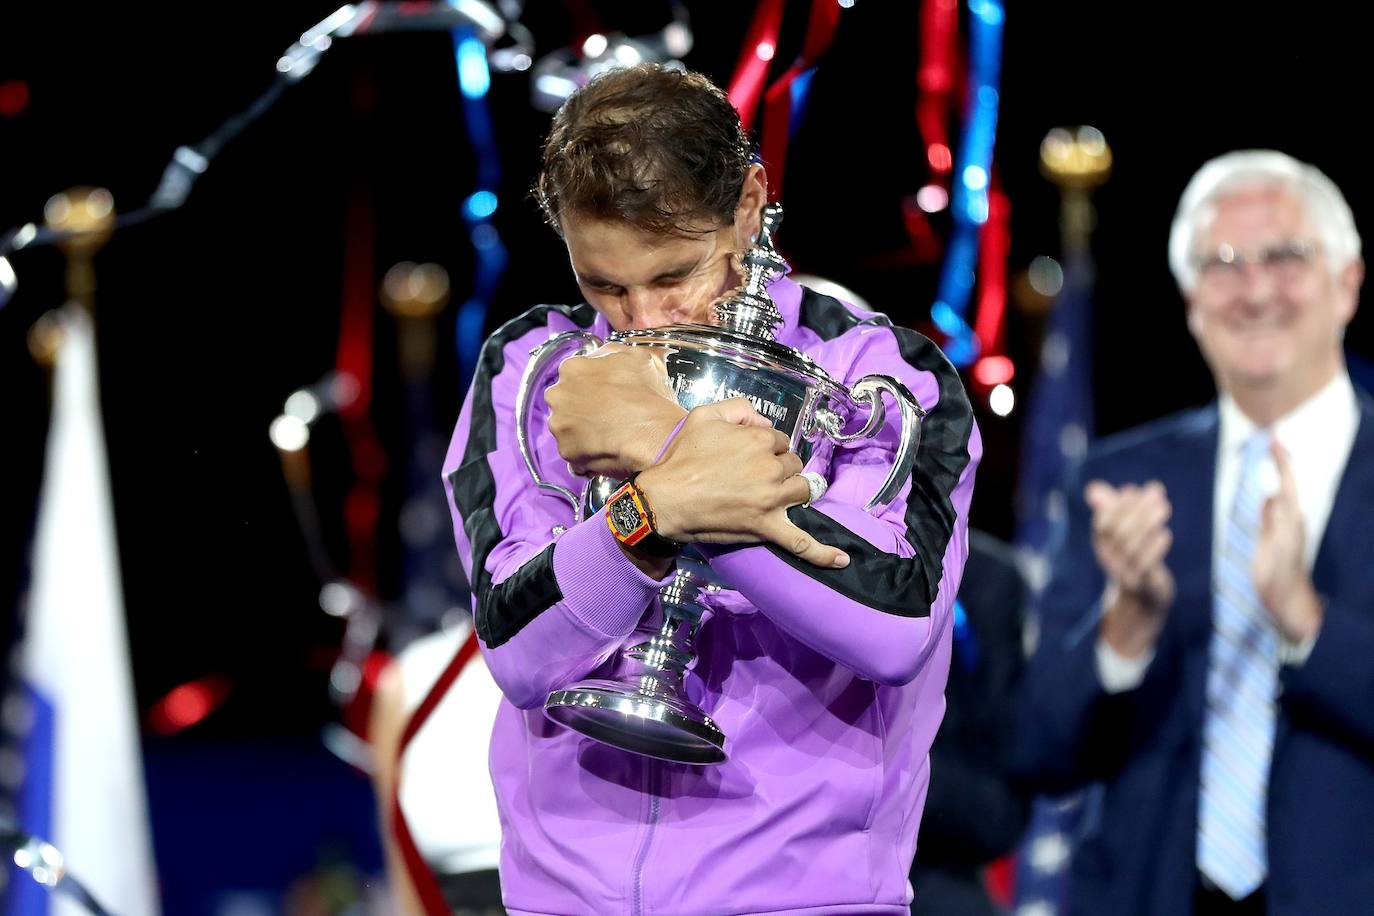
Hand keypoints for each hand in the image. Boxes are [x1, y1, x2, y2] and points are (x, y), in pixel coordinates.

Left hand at [545, 343, 685, 477]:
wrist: (652, 435)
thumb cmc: (646, 396)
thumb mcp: (636, 357)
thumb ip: (610, 353)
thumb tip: (603, 358)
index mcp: (572, 368)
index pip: (574, 374)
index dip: (592, 384)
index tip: (605, 393)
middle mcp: (558, 395)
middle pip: (565, 400)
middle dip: (581, 407)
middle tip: (606, 414)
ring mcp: (559, 425)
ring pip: (567, 427)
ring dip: (582, 431)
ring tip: (608, 434)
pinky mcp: (565, 451)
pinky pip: (573, 452)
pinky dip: (586, 453)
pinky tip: (606, 449)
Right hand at [636, 399, 848, 568]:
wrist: (665, 499)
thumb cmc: (681, 457)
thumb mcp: (704, 415)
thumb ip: (738, 409)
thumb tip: (761, 422)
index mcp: (760, 440)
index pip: (781, 441)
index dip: (767, 448)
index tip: (749, 457)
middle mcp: (772, 467)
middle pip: (794, 465)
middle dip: (780, 469)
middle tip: (755, 477)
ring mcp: (772, 499)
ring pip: (803, 491)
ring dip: (794, 491)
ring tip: (777, 495)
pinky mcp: (767, 527)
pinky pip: (801, 543)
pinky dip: (822, 553)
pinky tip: (841, 560)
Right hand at [1084, 480, 1174, 657]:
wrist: (1144, 598)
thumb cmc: (1134, 557)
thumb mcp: (1122, 531)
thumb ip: (1110, 508)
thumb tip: (1093, 488)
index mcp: (1102, 544)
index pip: (1103, 522)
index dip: (1117, 504)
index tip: (1134, 489)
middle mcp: (1108, 559)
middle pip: (1117, 532)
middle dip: (1136, 509)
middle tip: (1156, 492)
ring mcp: (1124, 574)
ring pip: (1131, 548)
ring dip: (1148, 523)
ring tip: (1164, 506)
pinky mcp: (1142, 586)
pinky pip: (1144, 567)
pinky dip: (1154, 549)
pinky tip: (1165, 534)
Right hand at [1254, 440, 1322, 642]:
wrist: (1285, 603)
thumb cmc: (1280, 580)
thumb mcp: (1278, 552)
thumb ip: (1276, 525)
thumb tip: (1272, 498)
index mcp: (1290, 521)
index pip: (1287, 483)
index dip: (1281, 462)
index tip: (1273, 440)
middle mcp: (1287, 520)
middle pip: (1283, 484)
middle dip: (1277, 462)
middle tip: (1266, 441)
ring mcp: (1279, 529)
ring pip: (1275, 495)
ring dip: (1269, 478)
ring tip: (1260, 459)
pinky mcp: (1270, 538)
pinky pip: (1267, 510)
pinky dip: (1262, 496)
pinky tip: (1256, 492)